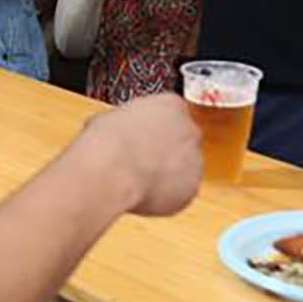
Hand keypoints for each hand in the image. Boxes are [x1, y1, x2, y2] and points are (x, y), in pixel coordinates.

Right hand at [82, 92, 201, 215]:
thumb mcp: (110, 117)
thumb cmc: (108, 141)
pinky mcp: (191, 188)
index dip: (155, 128)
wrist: (113, 169)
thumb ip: (126, 122)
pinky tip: (145, 194)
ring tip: (139, 180)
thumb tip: (115, 130)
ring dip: (168, 174)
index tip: (143, 136)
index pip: (172, 113)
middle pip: (183, 140)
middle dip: (167, 150)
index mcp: (171, 105)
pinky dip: (166, 196)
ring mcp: (194, 160)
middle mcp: (189, 130)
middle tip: (143, 159)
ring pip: (184, 168)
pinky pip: (181, 192)